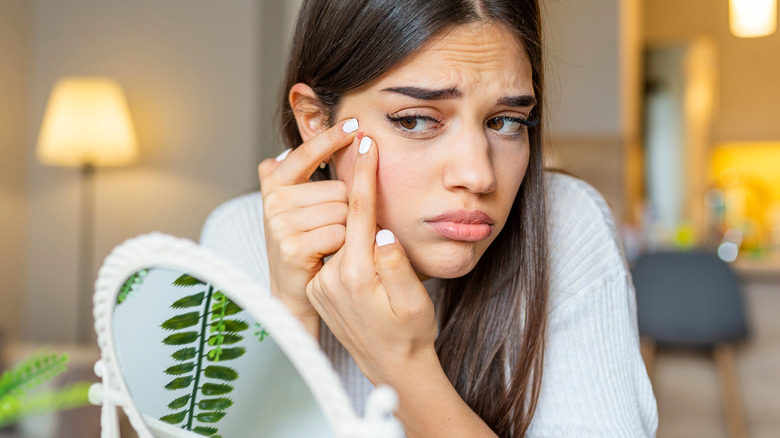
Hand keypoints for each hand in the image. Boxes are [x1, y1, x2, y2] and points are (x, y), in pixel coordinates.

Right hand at [258, 119, 358, 335]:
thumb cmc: (305, 243)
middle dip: (346, 208)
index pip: (306, 153)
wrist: (294, 292)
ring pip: (342, 211)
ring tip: (330, 243)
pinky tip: (329, 254)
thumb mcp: (298, 205)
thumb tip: (299, 145)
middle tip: (331, 229)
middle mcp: (274, 200)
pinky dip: (343, 245)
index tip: (355, 125)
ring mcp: (280, 223)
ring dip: (346, 229)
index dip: (330, 138)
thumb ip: (300, 174)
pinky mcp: (291, 247)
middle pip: (338, 189)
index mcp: (275, 183)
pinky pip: (339, 233)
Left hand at [305, 134, 437, 384]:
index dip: (363, 174)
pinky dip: (344, 238)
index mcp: (357, 275)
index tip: (365, 143)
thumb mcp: (415, 301)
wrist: (392, 366)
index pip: (358, 212)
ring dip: (350, 215)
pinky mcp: (319, 289)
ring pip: (337, 234)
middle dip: (354, 187)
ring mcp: (322, 284)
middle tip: (360, 153)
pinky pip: (334, 252)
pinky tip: (358, 238)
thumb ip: (397, 266)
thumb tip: (381, 232)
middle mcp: (332, 278)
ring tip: (363, 201)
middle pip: (342, 217)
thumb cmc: (411, 333)